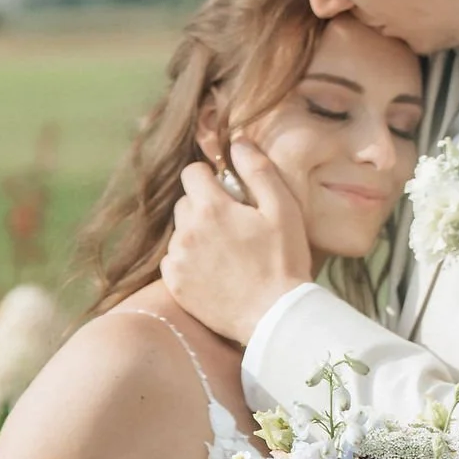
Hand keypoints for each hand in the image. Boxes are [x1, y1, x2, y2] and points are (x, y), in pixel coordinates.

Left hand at [162, 139, 312, 346]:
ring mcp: (178, 260)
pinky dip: (190, 261)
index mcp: (210, 207)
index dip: (211, 178)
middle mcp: (186, 231)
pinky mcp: (175, 285)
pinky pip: (175, 260)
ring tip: (227, 253)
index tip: (229, 193)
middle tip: (233, 225)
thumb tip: (237, 142)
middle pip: (185, 202)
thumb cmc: (284, 260)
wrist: (275, 316)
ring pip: (180, 232)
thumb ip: (258, 170)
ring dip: (197, 234)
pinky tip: (215, 272)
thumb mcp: (282, 208)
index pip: (192, 172)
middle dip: (204, 206)